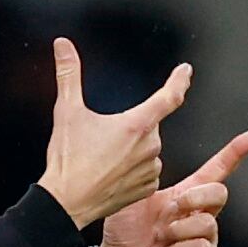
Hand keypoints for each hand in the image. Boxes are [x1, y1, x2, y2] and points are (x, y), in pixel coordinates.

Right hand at [36, 38, 191, 228]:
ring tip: (101, 160)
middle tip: (100, 138)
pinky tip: (110, 174)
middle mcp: (150, 146)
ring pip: (146, 149)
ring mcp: (151, 169)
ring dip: (131, 148)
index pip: (170, 97)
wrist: (66, 202)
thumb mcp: (66, 112)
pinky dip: (131, 169)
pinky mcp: (147, 188)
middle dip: (130, 126)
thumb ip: (68, 74)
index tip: (186, 71)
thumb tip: (62, 44)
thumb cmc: (67, 158)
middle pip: (148, 125)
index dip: (179, 81)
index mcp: (137, 124)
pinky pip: (145, 171)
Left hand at [100, 130, 247, 246]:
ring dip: (177, 230)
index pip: (216, 170)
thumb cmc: (123, 229)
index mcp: (186, 194)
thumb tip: (148, 152)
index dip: (234, 153)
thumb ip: (144, 175)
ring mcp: (204, 237)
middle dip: (195, 198)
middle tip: (171, 210)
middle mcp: (199, 213)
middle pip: (219, 192)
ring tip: (161, 238)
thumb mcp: (132, 196)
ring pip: (207, 223)